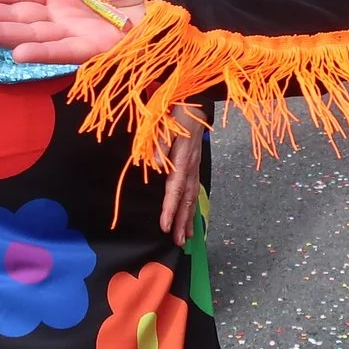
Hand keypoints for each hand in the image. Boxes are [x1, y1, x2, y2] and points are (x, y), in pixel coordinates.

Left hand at [159, 125, 205, 246]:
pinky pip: (194, 192)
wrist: (194, 106)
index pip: (175, 190)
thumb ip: (160, 145)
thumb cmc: (177, 116)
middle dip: (182, 222)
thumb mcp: (165, 126)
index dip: (170, 209)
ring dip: (189, 219)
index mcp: (181, 161)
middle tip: (178, 242)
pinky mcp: (195, 167)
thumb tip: (154, 164)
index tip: (165, 226)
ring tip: (186, 238)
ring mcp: (195, 169)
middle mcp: (190, 168)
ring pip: (192, 198)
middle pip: (186, 200)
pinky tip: (191, 217)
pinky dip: (192, 207)